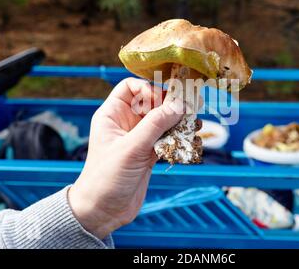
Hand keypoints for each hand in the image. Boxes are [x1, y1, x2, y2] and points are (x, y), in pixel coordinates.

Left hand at [68, 78, 184, 238]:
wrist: (102, 211)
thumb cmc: (106, 177)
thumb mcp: (131, 148)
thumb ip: (155, 125)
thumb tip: (179, 104)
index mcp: (113, 114)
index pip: (131, 87)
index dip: (148, 89)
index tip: (162, 100)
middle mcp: (126, 122)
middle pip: (152, 102)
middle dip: (170, 104)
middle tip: (189, 108)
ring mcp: (139, 138)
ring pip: (163, 121)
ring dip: (179, 121)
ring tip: (195, 123)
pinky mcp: (149, 153)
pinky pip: (167, 138)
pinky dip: (179, 137)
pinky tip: (192, 137)